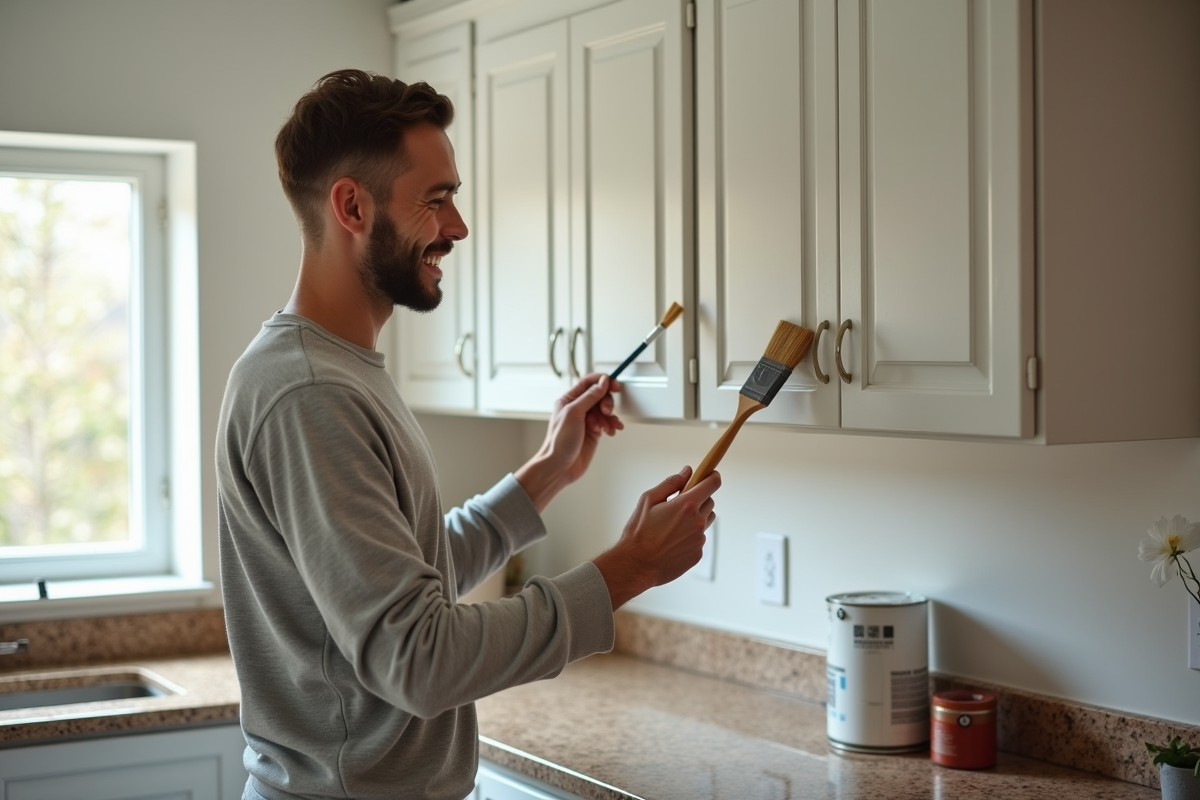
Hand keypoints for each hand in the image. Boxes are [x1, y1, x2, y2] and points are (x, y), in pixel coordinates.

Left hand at [515, 373, 623, 511]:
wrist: (559, 466)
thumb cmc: (559, 442)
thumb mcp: (574, 413)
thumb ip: (590, 396)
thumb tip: (602, 383)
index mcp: (569, 400)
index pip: (588, 382)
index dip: (602, 381)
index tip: (614, 384)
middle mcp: (578, 408)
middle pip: (599, 395)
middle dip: (606, 402)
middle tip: (606, 411)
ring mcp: (586, 420)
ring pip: (605, 410)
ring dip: (610, 416)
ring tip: (608, 425)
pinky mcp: (594, 432)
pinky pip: (607, 422)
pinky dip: (612, 425)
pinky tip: (611, 430)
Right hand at [593, 466, 720, 609]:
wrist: (636, 565)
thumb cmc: (639, 532)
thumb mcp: (649, 500)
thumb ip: (671, 483)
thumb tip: (687, 471)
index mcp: (686, 505)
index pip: (712, 484)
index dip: (713, 476)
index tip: (710, 474)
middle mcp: (698, 521)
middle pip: (710, 501)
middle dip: (699, 498)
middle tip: (680, 503)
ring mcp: (699, 539)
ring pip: (707, 520)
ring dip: (697, 517)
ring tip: (675, 524)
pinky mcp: (698, 554)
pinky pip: (700, 538)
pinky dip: (691, 535)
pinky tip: (672, 540)